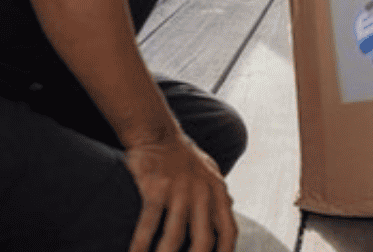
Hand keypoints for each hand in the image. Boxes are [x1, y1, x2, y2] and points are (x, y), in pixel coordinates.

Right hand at [125, 135, 236, 251]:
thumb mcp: (210, 171)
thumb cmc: (183, 156)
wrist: (158, 133)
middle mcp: (203, 193)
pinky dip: (141, 244)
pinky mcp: (157, 188)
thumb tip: (231, 208)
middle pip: (204, 240)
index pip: (229, 230)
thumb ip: (219, 193)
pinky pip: (149, 223)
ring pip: (175, 236)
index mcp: (218, 192)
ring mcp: (180, 191)